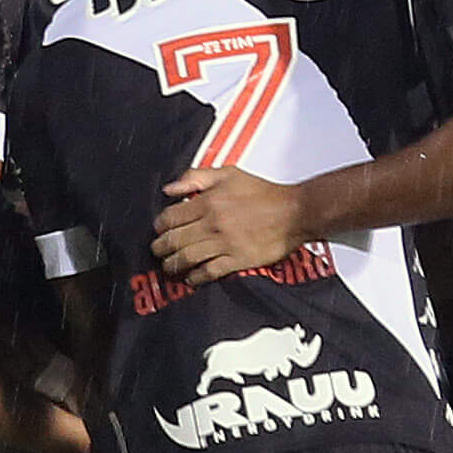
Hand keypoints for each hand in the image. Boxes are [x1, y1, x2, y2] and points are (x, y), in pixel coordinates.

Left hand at [152, 166, 300, 284]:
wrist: (295, 212)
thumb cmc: (265, 193)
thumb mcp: (228, 174)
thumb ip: (196, 177)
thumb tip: (170, 189)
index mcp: (208, 201)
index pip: (170, 217)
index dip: (160, 225)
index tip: (159, 229)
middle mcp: (213, 223)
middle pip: (173, 240)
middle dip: (160, 248)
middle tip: (158, 251)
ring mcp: (224, 243)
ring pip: (187, 257)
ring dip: (173, 264)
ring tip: (170, 266)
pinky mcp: (237, 260)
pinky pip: (208, 272)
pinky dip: (196, 277)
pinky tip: (191, 277)